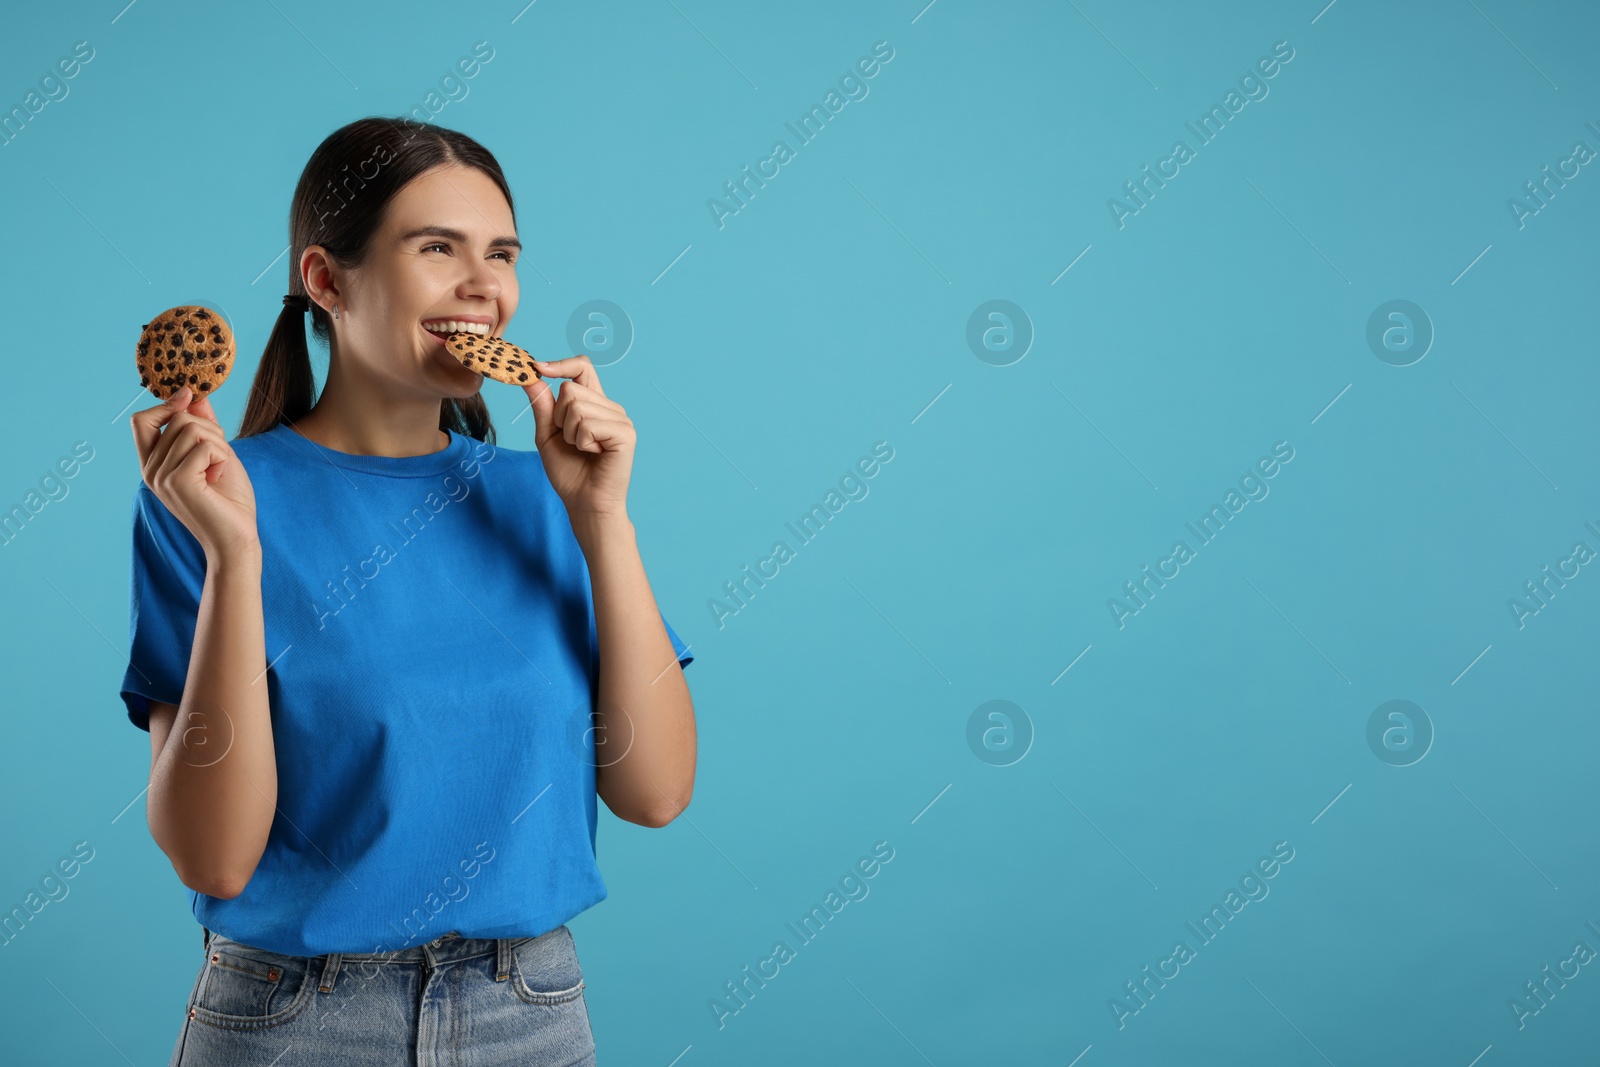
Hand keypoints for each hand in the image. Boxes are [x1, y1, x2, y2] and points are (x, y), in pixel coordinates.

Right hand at [130, 386, 259, 559]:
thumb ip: (203, 426)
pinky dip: (222, 457)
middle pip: (178, 419)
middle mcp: (150, 470)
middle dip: (210, 430)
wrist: (237, 538)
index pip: (141, 421)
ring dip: (219, 445)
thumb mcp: (215, 454)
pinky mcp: (178, 482)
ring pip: (192, 429)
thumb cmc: (228, 500)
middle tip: (219, 459)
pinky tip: (219, 478)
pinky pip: (204, 445)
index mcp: (153, 464)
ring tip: (218, 471)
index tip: (189, 397)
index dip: (166, 405)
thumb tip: (194, 394)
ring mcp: (161, 476)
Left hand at [521, 356, 633, 521]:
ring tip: (583, 449)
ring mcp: (620, 419)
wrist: (584, 502)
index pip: (582, 367)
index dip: (560, 364)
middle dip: (559, 418)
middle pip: (571, 388)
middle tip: (572, 441)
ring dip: (570, 433)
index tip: (537, 367)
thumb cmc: (569, 472)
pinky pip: (588, 424)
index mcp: (594, 404)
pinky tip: (594, 454)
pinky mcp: (625, 433)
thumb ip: (542, 405)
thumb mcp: (547, 435)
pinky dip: (582, 442)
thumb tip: (530, 376)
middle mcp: (610, 407)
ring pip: (577, 406)